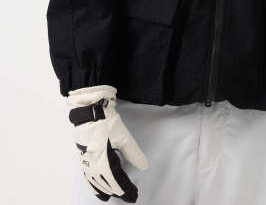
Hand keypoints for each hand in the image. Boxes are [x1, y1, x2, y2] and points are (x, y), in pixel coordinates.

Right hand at [68, 85, 148, 201]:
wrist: (88, 109)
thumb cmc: (105, 121)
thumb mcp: (123, 136)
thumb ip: (133, 153)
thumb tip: (143, 166)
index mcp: (103, 160)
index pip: (117, 180)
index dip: (126, 190)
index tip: (133, 196)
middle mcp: (93, 163)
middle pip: (105, 183)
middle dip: (116, 191)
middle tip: (127, 195)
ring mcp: (85, 160)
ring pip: (94, 181)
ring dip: (103, 189)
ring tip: (109, 196)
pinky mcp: (82, 155)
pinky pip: (86, 175)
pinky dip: (91, 183)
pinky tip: (94, 184)